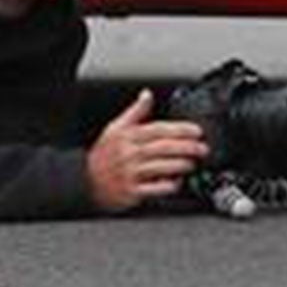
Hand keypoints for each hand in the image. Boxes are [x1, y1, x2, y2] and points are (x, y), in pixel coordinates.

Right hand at [86, 89, 208, 212]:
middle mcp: (129, 154)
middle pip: (163, 148)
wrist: (85, 181)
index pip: (159, 130)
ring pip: (161, 167)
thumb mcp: (115, 128)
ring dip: (181, 165)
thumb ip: (135, 111)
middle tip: (202, 148)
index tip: (197, 131)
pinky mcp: (131, 192)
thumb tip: (147, 94)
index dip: (181, 129)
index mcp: (128, 136)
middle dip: (187, 147)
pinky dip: (168, 185)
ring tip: (193, 163)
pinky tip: (177, 181)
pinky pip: (154, 189)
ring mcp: (130, 174)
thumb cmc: (103, 155)